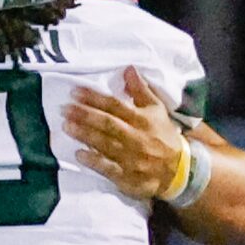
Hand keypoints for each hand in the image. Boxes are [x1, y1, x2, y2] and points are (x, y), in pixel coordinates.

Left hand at [65, 66, 190, 198]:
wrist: (180, 170)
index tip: (75, 92)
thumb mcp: (157, 110)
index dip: (95, 98)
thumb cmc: (163, 136)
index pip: (116, 106)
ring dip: (85, 135)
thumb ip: (141, 90)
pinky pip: (109, 168)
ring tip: (66, 125)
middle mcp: (137, 137)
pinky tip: (79, 154)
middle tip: (64, 108)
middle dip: (85, 115)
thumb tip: (128, 69)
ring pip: (106, 144)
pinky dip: (93, 161)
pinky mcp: (128, 176)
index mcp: (143, 120)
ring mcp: (132, 158)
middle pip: (108, 124)